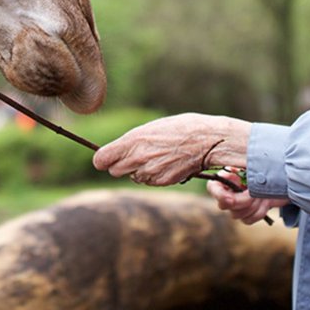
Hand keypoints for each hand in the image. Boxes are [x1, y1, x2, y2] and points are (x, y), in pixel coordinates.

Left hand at [93, 113, 250, 186]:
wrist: (207, 140)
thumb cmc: (181, 127)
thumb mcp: (152, 127)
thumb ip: (133, 141)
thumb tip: (121, 149)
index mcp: (133, 140)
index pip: (101, 159)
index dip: (103, 159)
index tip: (106, 157)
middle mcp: (138, 158)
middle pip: (114, 171)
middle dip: (120, 165)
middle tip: (134, 155)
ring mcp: (150, 172)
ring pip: (133, 177)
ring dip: (138, 170)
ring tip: (155, 157)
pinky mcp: (162, 181)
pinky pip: (149, 181)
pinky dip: (153, 176)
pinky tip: (165, 163)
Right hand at [207, 173, 284, 224]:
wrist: (280, 178)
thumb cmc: (264, 168)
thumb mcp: (252, 165)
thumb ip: (240, 166)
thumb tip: (231, 172)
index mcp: (225, 178)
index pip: (212, 188)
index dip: (220, 195)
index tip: (231, 199)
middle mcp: (227, 192)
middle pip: (225, 205)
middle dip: (243, 200)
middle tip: (255, 192)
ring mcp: (236, 206)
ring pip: (237, 214)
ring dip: (253, 205)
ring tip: (263, 194)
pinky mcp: (246, 215)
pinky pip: (247, 220)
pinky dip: (258, 212)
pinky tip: (265, 202)